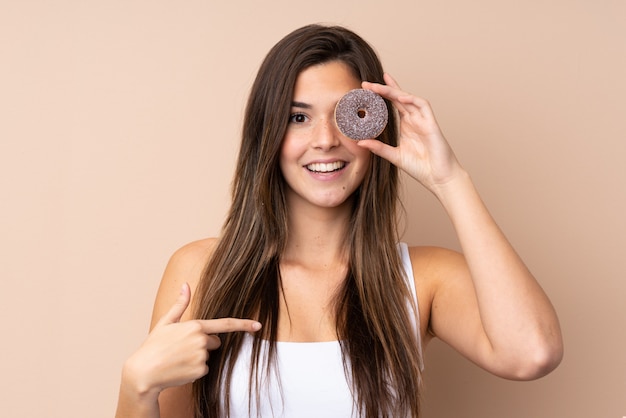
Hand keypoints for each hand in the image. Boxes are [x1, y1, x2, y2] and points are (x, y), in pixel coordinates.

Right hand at [123, 283, 261, 396]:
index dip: (244, 324)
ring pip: (208, 356)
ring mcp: (202, 356)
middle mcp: (201, 340)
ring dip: (198, 358)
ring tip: (179, 358)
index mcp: (195, 326)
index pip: (225, 324)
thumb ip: (180, 305)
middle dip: (204, 345)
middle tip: (183, 348)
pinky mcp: (200, 370)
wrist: (143, 373)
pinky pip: (204, 369)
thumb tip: (185, 285)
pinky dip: (195, 370)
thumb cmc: (153, 346)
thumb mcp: (166, 323)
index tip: (258, 325)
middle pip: (215, 342)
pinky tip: (180, 368)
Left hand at [358, 74, 464, 191]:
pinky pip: (423, 105)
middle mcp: (414, 119)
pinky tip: (400, 97)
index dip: (381, 94)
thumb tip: (360, 142)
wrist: (438, 177)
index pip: (392, 104)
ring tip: (378, 86)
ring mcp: (423, 120)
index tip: (366, 88)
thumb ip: (378, 148)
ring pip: (408, 98)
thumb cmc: (420, 167)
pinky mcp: (431, 123)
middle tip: (366, 83)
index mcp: (406, 125)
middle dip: (383, 88)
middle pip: (398, 97)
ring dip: (394, 91)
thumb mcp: (394, 156)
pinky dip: (412, 99)